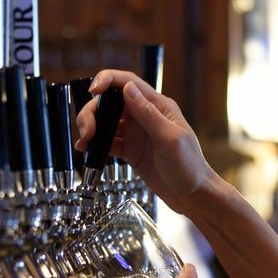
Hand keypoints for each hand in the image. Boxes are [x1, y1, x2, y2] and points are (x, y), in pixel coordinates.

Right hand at [74, 70, 216, 216]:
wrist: (194, 196)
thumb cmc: (190, 167)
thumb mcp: (170, 139)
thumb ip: (148, 114)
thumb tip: (127, 88)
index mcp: (158, 106)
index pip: (128, 83)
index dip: (108, 80)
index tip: (93, 90)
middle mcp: (145, 116)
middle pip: (111, 103)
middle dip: (93, 112)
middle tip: (86, 132)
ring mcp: (137, 134)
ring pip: (107, 122)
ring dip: (91, 128)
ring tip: (83, 143)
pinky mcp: (131, 151)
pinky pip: (109, 143)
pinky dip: (96, 145)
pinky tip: (87, 151)